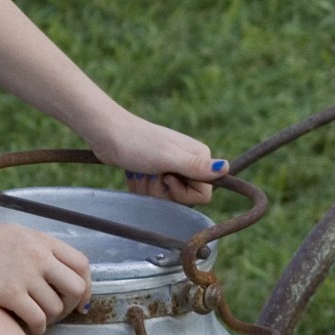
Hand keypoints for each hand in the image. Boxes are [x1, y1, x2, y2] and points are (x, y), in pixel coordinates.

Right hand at [0, 218, 92, 334]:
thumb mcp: (15, 235)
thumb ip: (39, 250)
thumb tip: (58, 270)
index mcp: (42, 240)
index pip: (82, 263)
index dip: (86, 285)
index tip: (81, 298)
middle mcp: (39, 256)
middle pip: (76, 287)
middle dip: (73, 305)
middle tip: (61, 312)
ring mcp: (25, 275)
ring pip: (56, 307)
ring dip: (51, 319)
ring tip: (39, 319)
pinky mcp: (9, 293)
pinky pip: (37, 319)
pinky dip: (38, 328)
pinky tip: (31, 328)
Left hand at [89, 114, 222, 205]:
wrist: (108, 134)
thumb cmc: (137, 143)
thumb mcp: (168, 157)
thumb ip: (196, 166)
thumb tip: (226, 168)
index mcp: (199, 156)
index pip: (204, 195)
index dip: (183, 193)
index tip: (167, 178)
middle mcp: (189, 163)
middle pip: (183, 199)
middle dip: (162, 191)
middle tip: (151, 172)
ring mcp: (171, 168)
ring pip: (165, 198)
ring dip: (148, 188)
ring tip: (140, 169)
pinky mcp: (155, 173)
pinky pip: (153, 194)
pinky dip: (141, 186)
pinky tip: (135, 172)